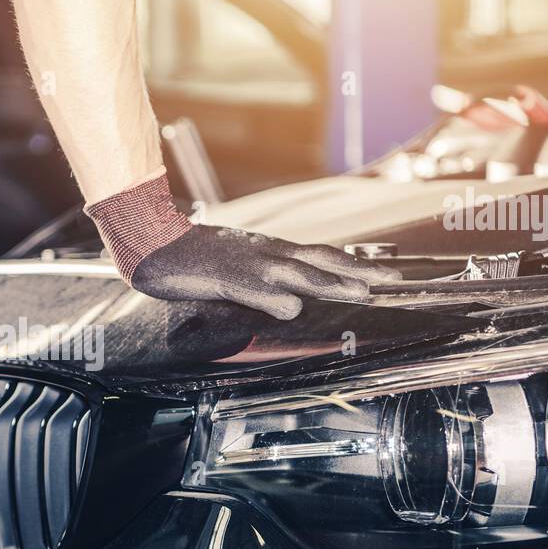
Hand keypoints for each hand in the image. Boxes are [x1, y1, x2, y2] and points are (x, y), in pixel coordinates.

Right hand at [129, 225, 401, 319]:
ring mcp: (247, 264)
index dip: (355, 264)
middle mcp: (267, 254)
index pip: (322, 256)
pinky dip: (274, 298)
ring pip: (296, 274)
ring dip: (330, 283)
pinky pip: (253, 288)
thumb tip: (292, 298)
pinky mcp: (224, 276)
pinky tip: (292, 308)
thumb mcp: (238, 264)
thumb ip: (265, 280)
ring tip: (361, 292)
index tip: (386, 272)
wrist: (154, 240)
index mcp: (271, 252)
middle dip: (359, 271)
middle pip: (321, 262)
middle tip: (393, 280)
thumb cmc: (195, 257)